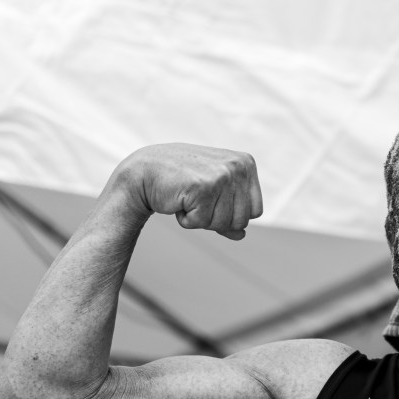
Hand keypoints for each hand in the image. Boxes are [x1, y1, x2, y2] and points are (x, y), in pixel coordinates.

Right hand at [113, 143, 262, 239]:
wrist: (143, 171)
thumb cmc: (181, 182)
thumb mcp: (212, 194)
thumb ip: (230, 213)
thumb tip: (242, 235)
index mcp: (246, 163)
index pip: (255, 211)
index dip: (231, 214)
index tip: (211, 198)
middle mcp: (238, 166)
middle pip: (241, 220)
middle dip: (215, 218)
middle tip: (196, 198)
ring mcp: (222, 175)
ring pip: (222, 224)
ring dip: (200, 219)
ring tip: (187, 197)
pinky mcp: (203, 187)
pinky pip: (202, 223)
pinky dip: (187, 220)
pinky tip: (178, 199)